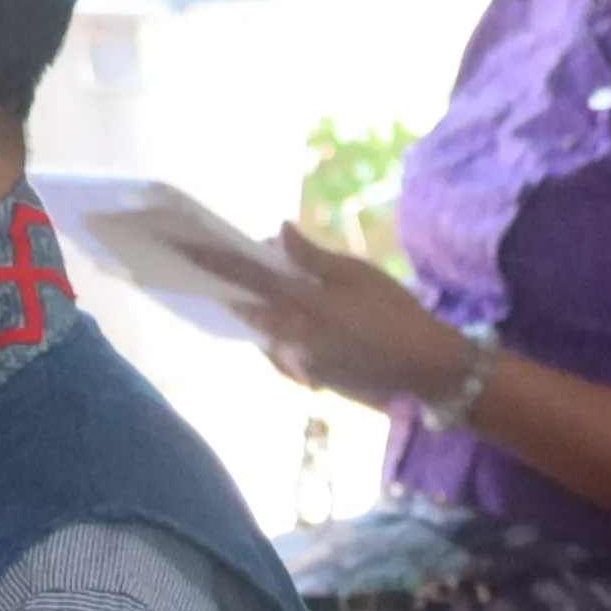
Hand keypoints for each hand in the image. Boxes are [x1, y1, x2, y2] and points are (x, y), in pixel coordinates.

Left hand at [222, 230, 484, 412]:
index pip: (249, 278)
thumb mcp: (359, 274)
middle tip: (208, 266)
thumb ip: (313, 257)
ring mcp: (297, 363)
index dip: (215, 262)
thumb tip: (278, 232)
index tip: (185, 246)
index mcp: (305, 305)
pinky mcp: (307, 378)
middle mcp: (293, 338)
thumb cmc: (397, 313)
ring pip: (260, 332)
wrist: (425, 368)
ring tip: (252, 291)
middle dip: (227, 287)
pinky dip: (273, 333)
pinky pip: (277, 352)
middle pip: (245, 309)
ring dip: (251, 311)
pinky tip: (285, 322)